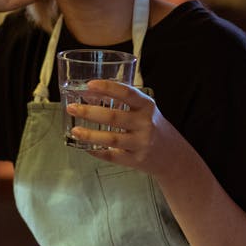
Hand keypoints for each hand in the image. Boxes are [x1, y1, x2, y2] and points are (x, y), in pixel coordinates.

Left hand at [67, 79, 187, 178]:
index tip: (90, 84)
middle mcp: (145, 124)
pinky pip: (112, 157)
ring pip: (112, 139)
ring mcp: (141, 144)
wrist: (173, 155)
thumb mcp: (144, 110)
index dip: (108, 88)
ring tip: (74, 130)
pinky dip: (97, 152)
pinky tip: (85, 147)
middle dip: (90, 112)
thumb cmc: (152, 126)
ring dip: (90, 135)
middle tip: (72, 108)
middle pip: (114, 117)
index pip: (127, 93)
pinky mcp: (136, 160)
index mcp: (147, 106)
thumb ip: (122, 101)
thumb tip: (89, 94)